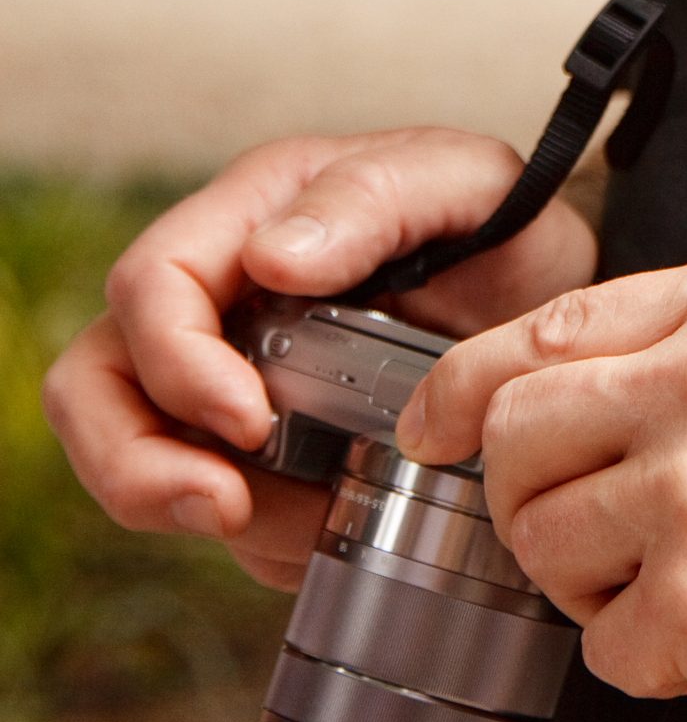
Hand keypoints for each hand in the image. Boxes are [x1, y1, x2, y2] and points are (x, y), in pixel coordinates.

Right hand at [42, 130, 597, 589]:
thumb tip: (270, 258)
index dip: (177, 363)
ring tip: (307, 520)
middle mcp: (218, 296)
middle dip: (135, 464)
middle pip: (98, 383)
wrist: (554, 298)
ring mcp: (227, 376)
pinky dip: (260, 537)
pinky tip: (332, 524)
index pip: (149, 286)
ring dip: (202, 512)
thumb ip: (371, 199)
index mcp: (250, 215)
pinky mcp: (257, 450)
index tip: (251, 420)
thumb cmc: (505, 223)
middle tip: (226, 508)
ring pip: (137, 458)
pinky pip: (217, 510)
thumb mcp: (463, 184)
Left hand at [400, 250, 686, 721]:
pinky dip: (651, 659)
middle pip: (514, 435)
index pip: (539, 329)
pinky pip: (600, 646)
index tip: (435, 426)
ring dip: (593, 582)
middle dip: (531, 494)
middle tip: (596, 529)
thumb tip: (545, 380)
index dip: (463, 388)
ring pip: (541, 543)